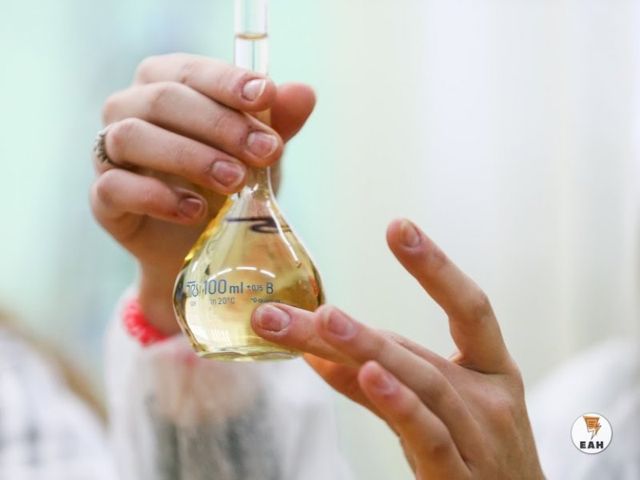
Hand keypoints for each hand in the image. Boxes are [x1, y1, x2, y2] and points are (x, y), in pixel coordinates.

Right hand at [90, 53, 315, 333]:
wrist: (202, 246)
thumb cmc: (228, 184)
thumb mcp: (258, 153)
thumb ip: (277, 123)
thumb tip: (305, 93)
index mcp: (165, 84)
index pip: (190, 70)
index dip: (227, 81)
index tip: (266, 95)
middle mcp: (128, 110)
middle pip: (163, 99)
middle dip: (219, 125)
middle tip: (264, 152)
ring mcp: (109, 154)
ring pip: (132, 137)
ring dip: (188, 156)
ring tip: (234, 181)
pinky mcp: (103, 199)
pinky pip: (115, 187)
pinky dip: (157, 197)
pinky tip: (196, 211)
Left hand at [252, 219, 543, 478]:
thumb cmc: (476, 455)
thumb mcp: (438, 410)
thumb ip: (377, 383)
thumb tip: (314, 350)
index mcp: (492, 371)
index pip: (472, 307)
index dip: (436, 267)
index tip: (397, 226)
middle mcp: (491, 398)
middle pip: (414, 349)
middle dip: (348, 327)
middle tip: (284, 307)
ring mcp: (482, 438)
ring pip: (420, 383)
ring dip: (366, 349)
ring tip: (322, 321)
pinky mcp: (462, 479)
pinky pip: (428, 435)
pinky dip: (398, 403)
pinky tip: (369, 375)